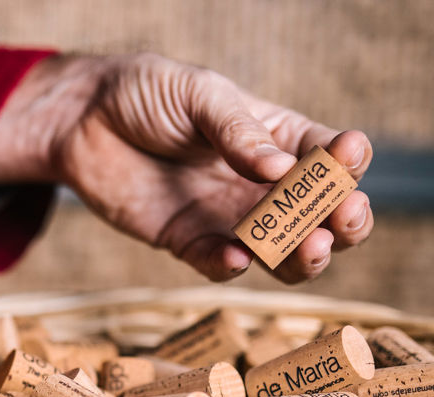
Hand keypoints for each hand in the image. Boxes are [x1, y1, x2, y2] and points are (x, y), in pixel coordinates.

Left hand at [0, 53, 372, 282]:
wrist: (83, 120)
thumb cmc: (147, 93)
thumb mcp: (199, 96)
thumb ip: (238, 132)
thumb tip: (283, 171)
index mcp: (278, 139)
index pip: (328, 158)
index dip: (347, 162)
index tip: (349, 156)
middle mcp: (262, 185)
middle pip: (320, 216)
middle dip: (343, 222)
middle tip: (344, 219)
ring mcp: (228, 217)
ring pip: (280, 253)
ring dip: (299, 257)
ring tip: (310, 248)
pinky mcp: (189, 242)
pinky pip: (217, 265)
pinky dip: (229, 266)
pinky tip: (236, 259)